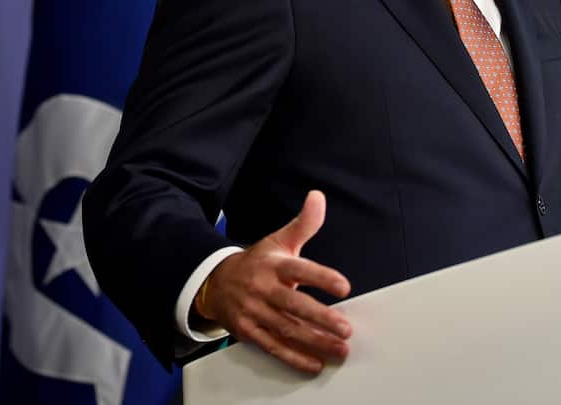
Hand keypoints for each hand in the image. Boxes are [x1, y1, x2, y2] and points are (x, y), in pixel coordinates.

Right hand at [196, 190, 351, 373]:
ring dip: (314, 341)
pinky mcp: (248, 331)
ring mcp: (254, 311)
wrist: (214, 282)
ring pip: (286, 328)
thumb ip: (303, 224)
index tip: (344, 286)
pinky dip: (294, 357)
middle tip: (346, 328)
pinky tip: (315, 363)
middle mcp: (263, 288)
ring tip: (340, 348)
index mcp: (273, 265)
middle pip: (293, 304)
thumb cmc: (256, 263)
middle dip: (321, 318)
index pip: (299, 269)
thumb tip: (318, 197)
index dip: (321, 277)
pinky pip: (273, 346)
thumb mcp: (277, 241)